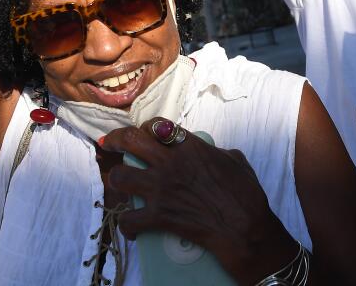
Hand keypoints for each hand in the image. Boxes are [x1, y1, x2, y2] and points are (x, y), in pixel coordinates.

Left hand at [99, 119, 296, 282]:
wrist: (244, 229)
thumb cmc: (246, 195)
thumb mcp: (235, 161)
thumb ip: (215, 151)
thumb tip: (207, 152)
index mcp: (190, 147)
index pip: (158, 126)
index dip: (146, 128)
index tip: (141, 133)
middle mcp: (171, 163)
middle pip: (131, 141)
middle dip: (115, 140)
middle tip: (109, 144)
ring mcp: (162, 189)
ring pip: (121, 177)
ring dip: (117, 180)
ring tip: (120, 184)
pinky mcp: (158, 216)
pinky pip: (128, 218)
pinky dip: (127, 224)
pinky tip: (132, 227)